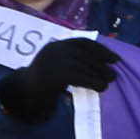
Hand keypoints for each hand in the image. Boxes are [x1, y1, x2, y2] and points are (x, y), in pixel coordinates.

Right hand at [0, 34, 118, 120]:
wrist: (23, 96)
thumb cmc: (46, 84)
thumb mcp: (60, 67)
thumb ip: (77, 62)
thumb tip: (107, 64)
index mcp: (56, 46)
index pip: (83, 42)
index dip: (102, 50)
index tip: (116, 59)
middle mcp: (53, 50)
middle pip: (85, 55)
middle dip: (102, 65)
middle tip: (113, 76)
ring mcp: (50, 62)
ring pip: (83, 66)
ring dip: (99, 75)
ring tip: (106, 83)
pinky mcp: (51, 76)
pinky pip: (78, 76)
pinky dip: (93, 82)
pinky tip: (100, 88)